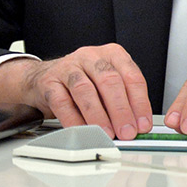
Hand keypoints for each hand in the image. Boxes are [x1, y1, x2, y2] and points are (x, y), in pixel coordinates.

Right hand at [0, 44, 151, 137]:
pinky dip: (74, 119)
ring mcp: (68, 67)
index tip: (143, 124)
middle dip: (121, 110)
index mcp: (113, 54)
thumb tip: (138, 125)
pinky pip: (62, 102)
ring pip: (85, 90)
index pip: (132, 77)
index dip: (140, 103)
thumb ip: (124, 100)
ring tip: (107, 132)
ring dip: (98, 115)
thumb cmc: (84, 81)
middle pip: (109, 82)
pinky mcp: (48, 81)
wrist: (43, 77)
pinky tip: (83, 130)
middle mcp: (91, 57)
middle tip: (127, 131)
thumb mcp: (108, 84)